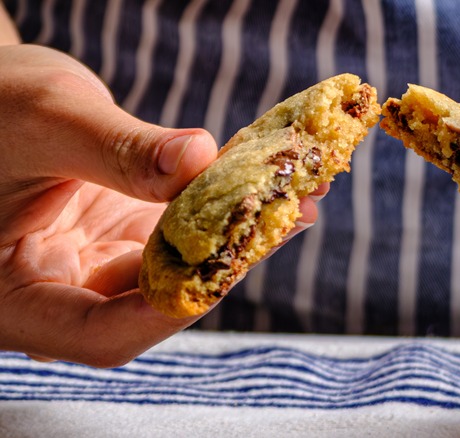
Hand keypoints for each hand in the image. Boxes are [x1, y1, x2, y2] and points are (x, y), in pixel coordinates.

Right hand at [0, 45, 324, 366]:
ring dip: (239, 235)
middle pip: (153, 304)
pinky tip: (267, 184)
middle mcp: (61, 295)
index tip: (228, 266)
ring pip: (180, 269)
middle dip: (225, 262)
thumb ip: (119, 149)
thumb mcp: (46, 119)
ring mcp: (98, 267)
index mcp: (13, 299)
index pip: (99, 333)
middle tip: (285, 215)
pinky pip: (184, 235)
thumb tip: (198, 158)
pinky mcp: (127, 238)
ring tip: (296, 193)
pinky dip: (223, 211)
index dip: (168, 311)